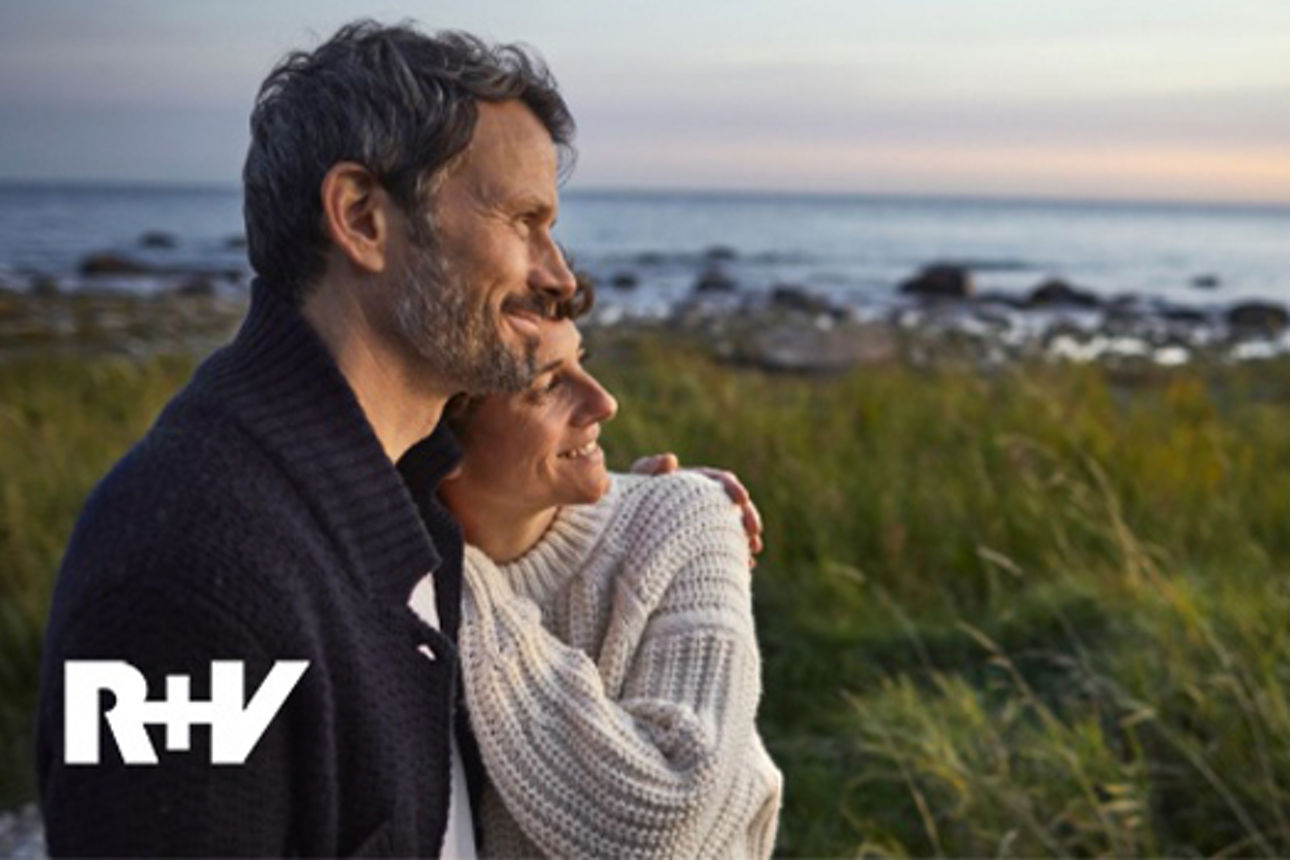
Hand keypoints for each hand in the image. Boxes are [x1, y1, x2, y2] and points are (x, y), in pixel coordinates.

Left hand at [630, 454, 763, 565]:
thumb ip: (649, 469)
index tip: (742, 499)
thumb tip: (671, 460)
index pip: (721, 481)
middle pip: (735, 507)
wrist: (621, 530)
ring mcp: (706, 525)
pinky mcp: (704, 546)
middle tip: (754, 533)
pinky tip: (744, 567)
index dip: (734, 488)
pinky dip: (736, 556)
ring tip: (753, 552)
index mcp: (694, 484)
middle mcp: (704, 503)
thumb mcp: (635, 484)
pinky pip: (725, 549)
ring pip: (734, 529)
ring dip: (747, 538)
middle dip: (748, 517)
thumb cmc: (626, 502)